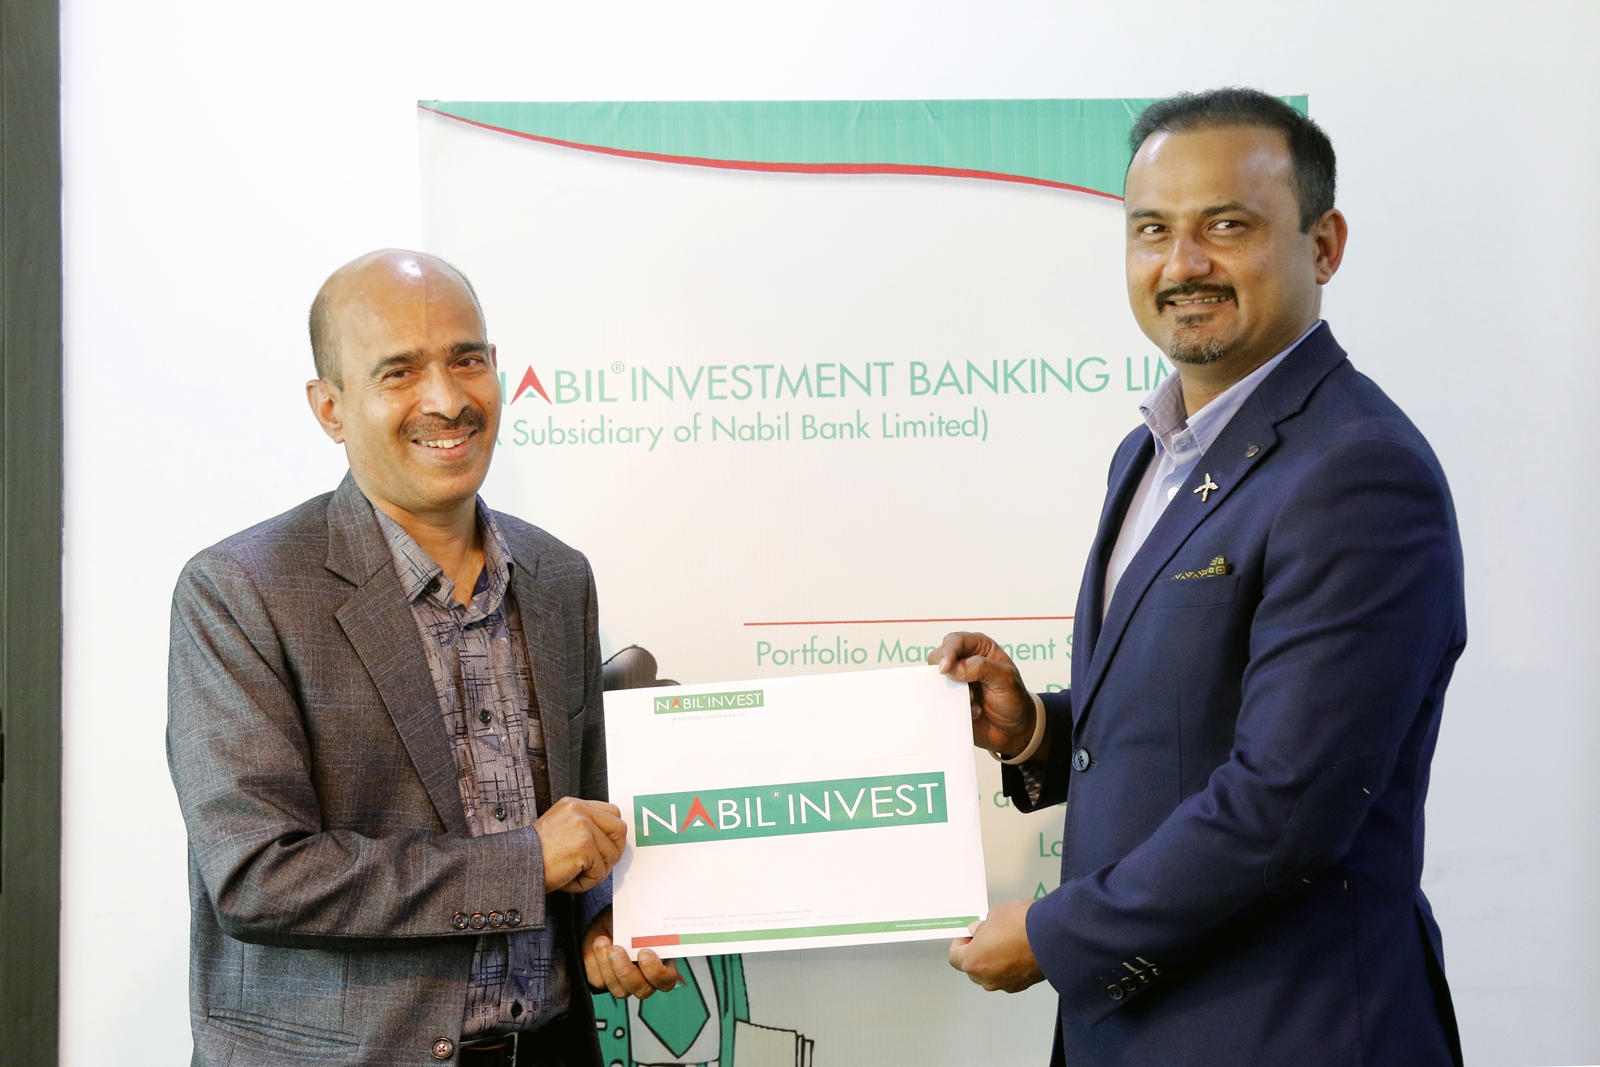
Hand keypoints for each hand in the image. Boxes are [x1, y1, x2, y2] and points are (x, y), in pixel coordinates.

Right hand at [533, 797, 625, 892]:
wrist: (516, 866)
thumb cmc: (534, 856)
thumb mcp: (560, 830)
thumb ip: (584, 827)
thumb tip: (610, 841)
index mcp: (574, 805)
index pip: (612, 813)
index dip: (612, 835)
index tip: (605, 850)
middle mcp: (579, 810)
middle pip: (619, 829)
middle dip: (613, 852)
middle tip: (598, 866)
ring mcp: (583, 826)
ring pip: (612, 854)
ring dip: (597, 871)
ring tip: (576, 875)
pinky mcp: (584, 845)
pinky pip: (600, 870)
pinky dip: (587, 882)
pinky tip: (570, 880)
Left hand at [583, 906, 680, 998]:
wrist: (609, 918)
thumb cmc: (631, 919)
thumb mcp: (643, 918)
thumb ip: (651, 924)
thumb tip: (654, 917)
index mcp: (661, 964)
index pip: (666, 981)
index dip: (656, 972)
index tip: (644, 952)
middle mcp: (644, 979)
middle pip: (642, 990)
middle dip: (627, 972)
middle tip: (617, 949)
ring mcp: (623, 983)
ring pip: (620, 990)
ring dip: (609, 966)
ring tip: (603, 942)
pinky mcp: (604, 980)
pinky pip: (600, 981)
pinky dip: (597, 962)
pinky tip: (599, 944)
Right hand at [928, 632, 1041, 758]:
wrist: (1015, 729)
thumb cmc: (1015, 699)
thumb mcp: (1006, 680)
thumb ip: (981, 668)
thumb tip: (953, 668)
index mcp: (980, 647)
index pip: (956, 641)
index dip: (947, 652)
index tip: (944, 669)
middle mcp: (965, 660)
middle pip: (939, 657)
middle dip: (945, 672)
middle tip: (958, 687)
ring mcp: (956, 680)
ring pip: (935, 679)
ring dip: (950, 692)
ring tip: (972, 701)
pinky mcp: (951, 698)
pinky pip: (939, 699)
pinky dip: (952, 706)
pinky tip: (973, 711)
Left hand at [949, 898, 1045, 992]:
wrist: (1054, 937)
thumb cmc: (1021, 924)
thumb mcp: (995, 914)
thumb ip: (982, 926)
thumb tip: (978, 931)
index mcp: (973, 961)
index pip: (955, 957)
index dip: (960, 944)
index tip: (968, 934)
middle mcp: (987, 978)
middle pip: (973, 968)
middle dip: (977, 952)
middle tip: (987, 935)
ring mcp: (1005, 985)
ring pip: (992, 974)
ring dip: (994, 961)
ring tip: (1006, 942)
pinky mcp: (1023, 986)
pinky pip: (1009, 976)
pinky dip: (1010, 967)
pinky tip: (1019, 951)